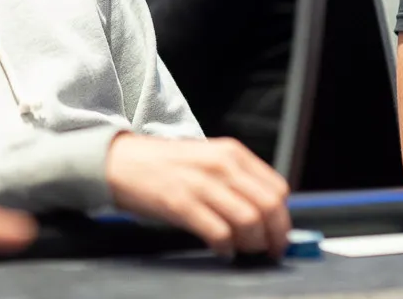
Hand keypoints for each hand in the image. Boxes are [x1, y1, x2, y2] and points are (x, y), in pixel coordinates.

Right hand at [105, 133, 290, 259]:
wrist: (120, 161)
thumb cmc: (162, 165)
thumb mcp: (206, 159)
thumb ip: (235, 179)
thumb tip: (265, 213)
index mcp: (230, 153)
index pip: (277, 188)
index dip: (282, 218)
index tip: (278, 234)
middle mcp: (220, 165)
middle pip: (269, 207)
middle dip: (274, 236)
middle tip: (268, 251)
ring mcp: (200, 183)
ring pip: (249, 221)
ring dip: (251, 244)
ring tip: (241, 250)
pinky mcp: (181, 202)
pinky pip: (219, 232)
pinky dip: (226, 247)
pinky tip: (220, 249)